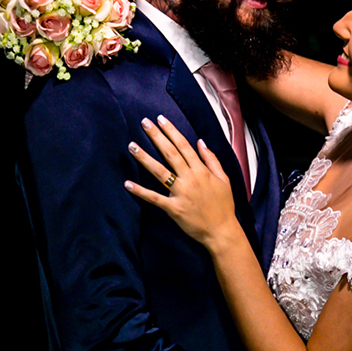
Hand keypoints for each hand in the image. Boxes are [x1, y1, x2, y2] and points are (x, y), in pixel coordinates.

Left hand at [125, 116, 236, 248]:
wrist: (222, 231)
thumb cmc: (223, 206)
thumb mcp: (224, 179)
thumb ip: (212, 160)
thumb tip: (200, 142)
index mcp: (201, 171)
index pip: (184, 146)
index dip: (171, 131)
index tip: (161, 119)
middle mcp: (190, 179)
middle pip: (170, 153)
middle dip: (156, 137)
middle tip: (144, 123)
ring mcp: (181, 193)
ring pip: (160, 172)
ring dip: (145, 158)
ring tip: (132, 146)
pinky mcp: (174, 208)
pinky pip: (154, 198)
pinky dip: (141, 192)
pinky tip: (128, 184)